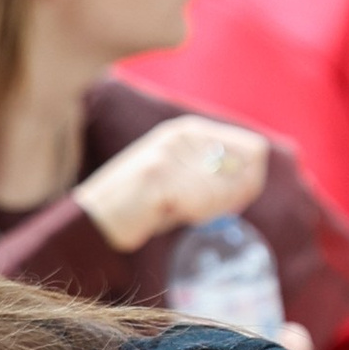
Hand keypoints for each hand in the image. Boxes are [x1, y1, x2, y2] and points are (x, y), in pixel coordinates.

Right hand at [74, 114, 269, 252]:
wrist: (96, 219)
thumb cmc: (137, 204)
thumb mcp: (176, 172)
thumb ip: (208, 168)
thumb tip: (251, 180)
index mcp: (189, 130)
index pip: (253, 149)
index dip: (248, 181)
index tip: (230, 201)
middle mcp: (184, 135)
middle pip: (248, 168)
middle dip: (235, 195)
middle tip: (206, 211)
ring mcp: (172, 155)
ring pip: (228, 187)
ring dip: (215, 208)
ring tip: (186, 212)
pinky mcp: (161, 177)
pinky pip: (205, 201)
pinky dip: (200, 214)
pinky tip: (178, 215)